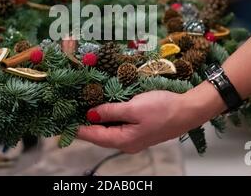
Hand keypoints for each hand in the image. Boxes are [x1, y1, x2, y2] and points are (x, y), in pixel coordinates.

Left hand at [77, 86, 224, 153]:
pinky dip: (108, 119)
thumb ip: (110, 111)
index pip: (94, 136)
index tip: (62, 124)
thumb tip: (91, 114)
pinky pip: (118, 127)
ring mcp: (134, 138)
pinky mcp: (140, 130)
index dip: (77, 129)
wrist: (188, 110)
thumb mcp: (133, 107)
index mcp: (124, 140)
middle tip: (68, 115)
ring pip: (108, 131)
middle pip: (100, 135)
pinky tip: (102, 111)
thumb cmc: (163, 108)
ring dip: (95, 122)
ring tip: (80, 112)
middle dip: (84, 126)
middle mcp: (127, 143)